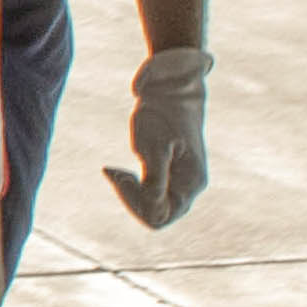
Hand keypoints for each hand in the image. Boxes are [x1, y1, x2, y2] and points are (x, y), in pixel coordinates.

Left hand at [109, 46, 212, 228]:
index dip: (136, 204)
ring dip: (129, 192)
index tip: (122, 178)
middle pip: (156, 215)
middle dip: (131, 199)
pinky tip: (117, 171)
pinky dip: (129, 186)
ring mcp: (179, 181)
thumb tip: (156, 208)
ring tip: (114, 171)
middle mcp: (189, 186)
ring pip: (150, 206)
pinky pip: (147, 194)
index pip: (160, 215)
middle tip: (115, 174)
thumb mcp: (155, 147)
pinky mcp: (167, 174)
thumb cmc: (162, 116)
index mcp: (191, 183)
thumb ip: (156, 179)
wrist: (171, 91)